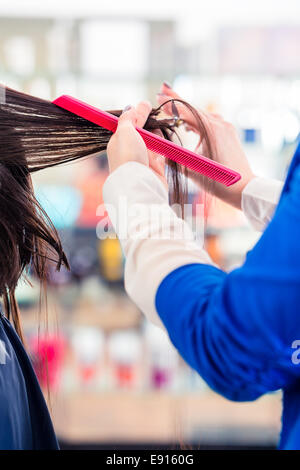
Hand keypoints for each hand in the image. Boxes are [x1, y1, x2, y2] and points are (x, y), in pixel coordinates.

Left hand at [107, 101, 166, 187]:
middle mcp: (130, 151)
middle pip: (142, 132)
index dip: (137, 115)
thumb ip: (128, 118)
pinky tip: (164, 143)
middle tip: (155, 112)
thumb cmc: (128, 157)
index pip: (128, 124)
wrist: (139, 184)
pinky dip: (163, 149)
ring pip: (153, 143)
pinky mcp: (156, 169)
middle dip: (149, 123)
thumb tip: (131, 107)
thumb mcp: (124, 131)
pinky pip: (161, 155)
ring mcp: (143, 161)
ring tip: (161, 127)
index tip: (145, 105)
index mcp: (118, 143)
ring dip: (157, 135)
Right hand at [157, 83, 254, 208]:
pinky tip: (189, 125)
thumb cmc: (218, 181)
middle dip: (177, 100)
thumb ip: (172, 156)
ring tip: (172, 108)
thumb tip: (156, 147)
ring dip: (187, 110)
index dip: (170, 104)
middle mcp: (220, 124)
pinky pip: (210, 120)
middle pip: (193, 108)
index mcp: (210, 129)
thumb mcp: (191, 169)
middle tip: (163, 89)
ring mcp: (226, 127)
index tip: (158, 96)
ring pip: (202, 114)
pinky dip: (197, 119)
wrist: (243, 188)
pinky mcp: (229, 133)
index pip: (186, 111)